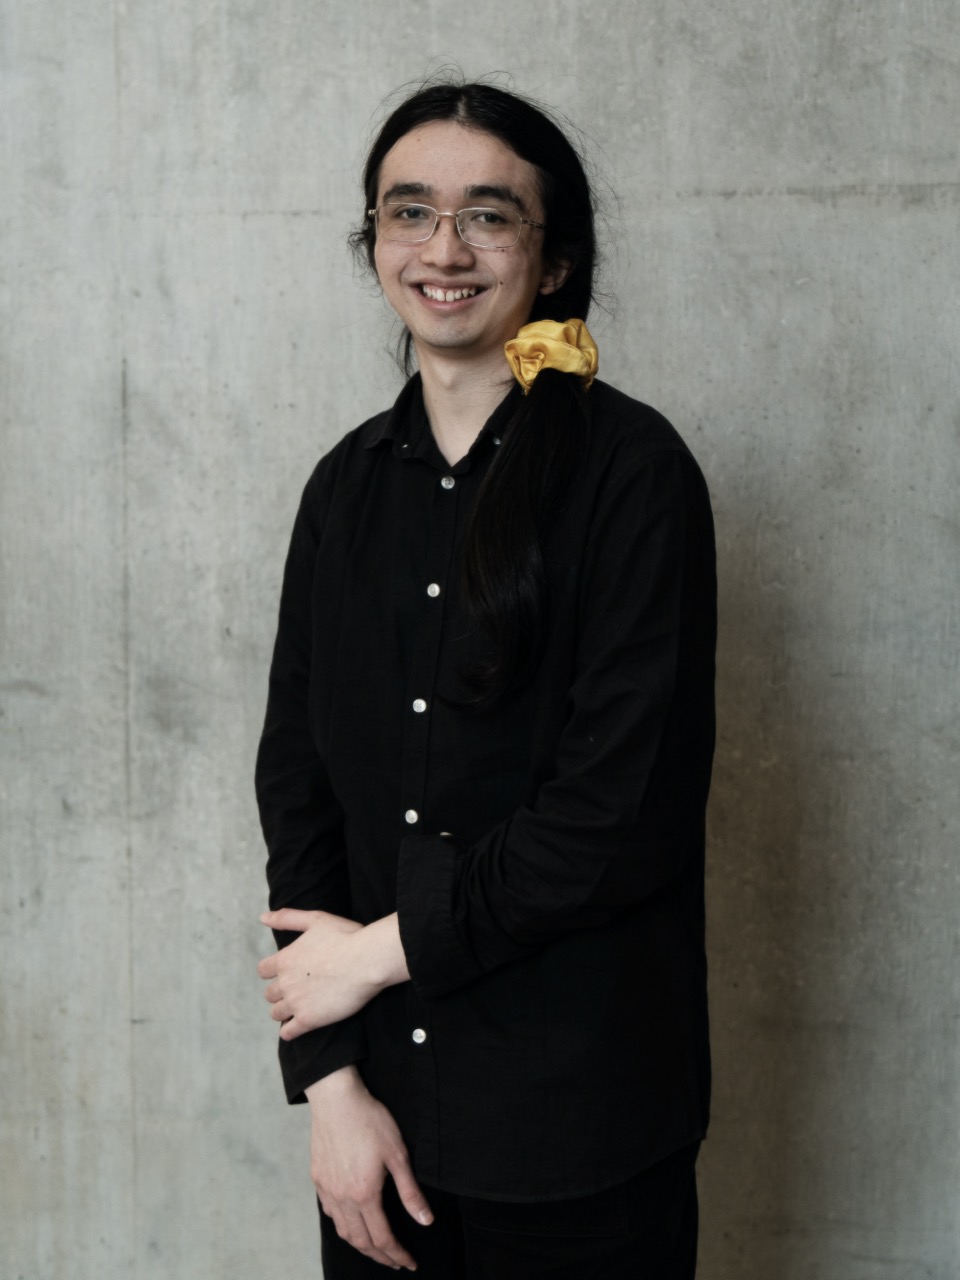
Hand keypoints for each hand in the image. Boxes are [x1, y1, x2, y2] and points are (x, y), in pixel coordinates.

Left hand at [258, 909, 409, 1039]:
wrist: (367, 960)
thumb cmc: (346, 936)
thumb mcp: (316, 919)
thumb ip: (287, 918)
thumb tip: (262, 917)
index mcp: (285, 959)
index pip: (263, 971)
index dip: (273, 972)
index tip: (286, 972)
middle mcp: (285, 982)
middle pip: (269, 994)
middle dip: (280, 992)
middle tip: (297, 990)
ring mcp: (296, 1003)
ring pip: (276, 1013)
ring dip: (284, 1011)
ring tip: (299, 1007)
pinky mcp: (309, 1020)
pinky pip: (288, 1033)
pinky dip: (289, 1031)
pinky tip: (297, 1027)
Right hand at [306, 1067, 432, 1270]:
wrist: (336, 1099)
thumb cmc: (370, 1121)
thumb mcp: (398, 1154)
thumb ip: (410, 1192)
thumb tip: (425, 1221)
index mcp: (364, 1194)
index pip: (382, 1238)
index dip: (397, 1254)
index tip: (409, 1263)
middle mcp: (343, 1198)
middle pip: (361, 1241)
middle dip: (380, 1256)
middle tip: (395, 1261)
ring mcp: (327, 1190)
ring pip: (343, 1231)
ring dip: (361, 1245)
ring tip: (376, 1248)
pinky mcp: (318, 1179)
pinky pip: (330, 1213)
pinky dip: (343, 1226)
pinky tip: (352, 1222)